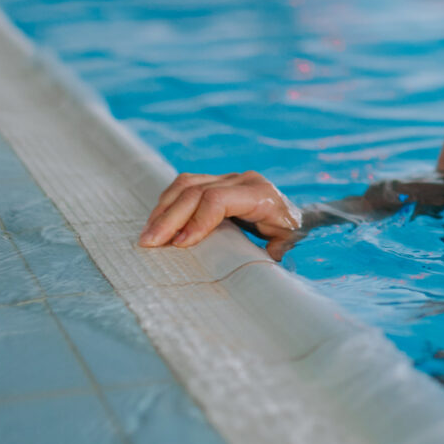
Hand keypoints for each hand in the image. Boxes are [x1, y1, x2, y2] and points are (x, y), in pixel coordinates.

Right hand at [139, 171, 301, 250]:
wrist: (296, 211)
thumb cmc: (291, 231)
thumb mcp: (287, 244)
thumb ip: (270, 253)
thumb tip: (247, 265)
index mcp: (260, 194)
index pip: (218, 199)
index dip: (196, 220)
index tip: (179, 244)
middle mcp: (242, 180)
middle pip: (196, 191)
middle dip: (169, 218)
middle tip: (149, 242)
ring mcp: (227, 177)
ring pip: (186, 184)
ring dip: (163, 209)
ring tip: (147, 234)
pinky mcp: (216, 180)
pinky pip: (186, 185)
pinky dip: (168, 203)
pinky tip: (157, 222)